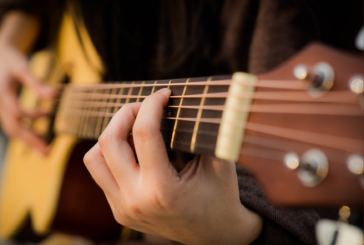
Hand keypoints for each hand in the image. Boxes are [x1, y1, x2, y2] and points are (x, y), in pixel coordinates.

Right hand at [0, 43, 53, 153]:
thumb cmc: (11, 60)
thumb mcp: (23, 68)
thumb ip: (36, 82)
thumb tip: (53, 95)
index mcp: (2, 93)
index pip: (16, 112)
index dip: (32, 116)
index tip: (47, 114)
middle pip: (13, 127)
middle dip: (31, 140)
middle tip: (47, 152)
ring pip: (12, 129)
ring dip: (28, 140)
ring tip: (45, 149)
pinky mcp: (2, 110)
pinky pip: (12, 125)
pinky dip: (25, 132)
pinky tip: (39, 133)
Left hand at [84, 88, 262, 243]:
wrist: (215, 236)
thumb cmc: (221, 198)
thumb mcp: (221, 164)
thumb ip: (207, 133)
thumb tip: (193, 101)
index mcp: (162, 190)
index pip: (144, 133)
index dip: (152, 104)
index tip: (163, 94)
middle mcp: (135, 201)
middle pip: (109, 142)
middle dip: (125, 113)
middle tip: (145, 105)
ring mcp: (123, 208)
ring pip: (94, 158)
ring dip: (111, 135)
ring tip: (133, 126)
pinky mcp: (119, 211)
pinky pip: (101, 174)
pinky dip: (112, 154)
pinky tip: (134, 149)